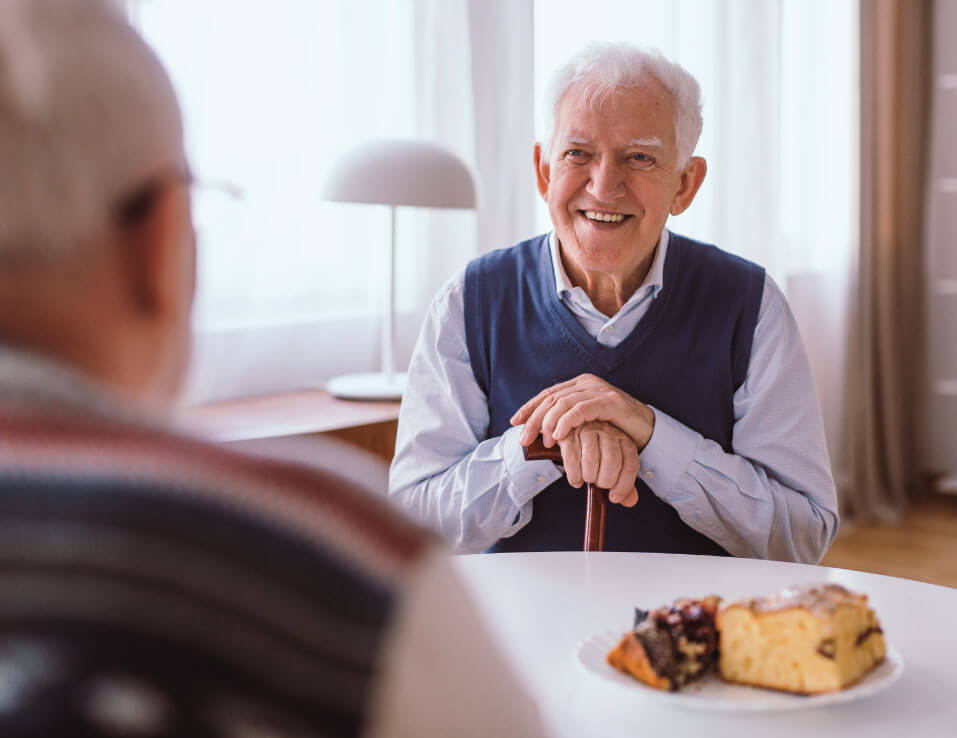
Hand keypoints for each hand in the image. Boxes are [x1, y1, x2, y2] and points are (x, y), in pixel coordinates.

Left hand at [511, 373, 655, 451]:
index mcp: (579, 385)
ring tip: (543, 442)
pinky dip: (566, 422)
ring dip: (549, 424)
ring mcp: (598, 390)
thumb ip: (568, 422)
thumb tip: (541, 434)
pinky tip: (558, 435)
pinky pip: (581, 410)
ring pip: (563, 403)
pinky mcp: (609, 400)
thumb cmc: (615, 428)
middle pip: (551, 398)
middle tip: (523, 438)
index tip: (515, 421)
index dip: (529, 407)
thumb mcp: (587, 423)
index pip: (548, 393)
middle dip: (534, 419)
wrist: (648, 429)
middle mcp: (587, 383)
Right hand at [557, 421, 638, 506]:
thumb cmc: (597, 452)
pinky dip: (574, 475)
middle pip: (612, 462)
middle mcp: (608, 433)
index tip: (614, 498)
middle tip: (598, 485)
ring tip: (587, 480)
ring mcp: (588, 431)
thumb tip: (630, 502)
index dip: (624, 486)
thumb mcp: (614, 466)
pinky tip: (576, 480)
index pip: (630, 464)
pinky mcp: (569, 434)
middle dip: (604, 481)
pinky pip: (572, 459)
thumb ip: (623, 484)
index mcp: (624, 440)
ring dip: (589, 477)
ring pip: (591, 459)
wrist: (574, 432)